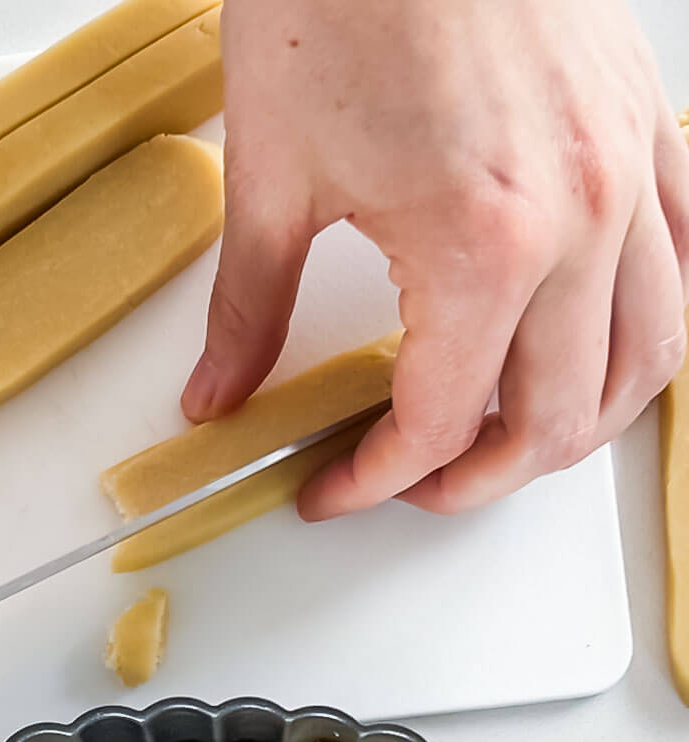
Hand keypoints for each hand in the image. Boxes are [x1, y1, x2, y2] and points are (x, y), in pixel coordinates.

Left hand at [183, 0, 688, 516]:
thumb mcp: (269, 176)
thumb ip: (248, 312)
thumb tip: (219, 395)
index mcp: (483, 246)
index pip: (438, 423)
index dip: (377, 479)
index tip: (335, 488)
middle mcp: (579, 222)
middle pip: (552, 421)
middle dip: (475, 479)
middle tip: (411, 482)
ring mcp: (626, 175)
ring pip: (643, 364)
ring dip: (573, 428)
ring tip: (502, 442)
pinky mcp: (644, 132)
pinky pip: (677, 269)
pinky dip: (636, 335)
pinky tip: (581, 348)